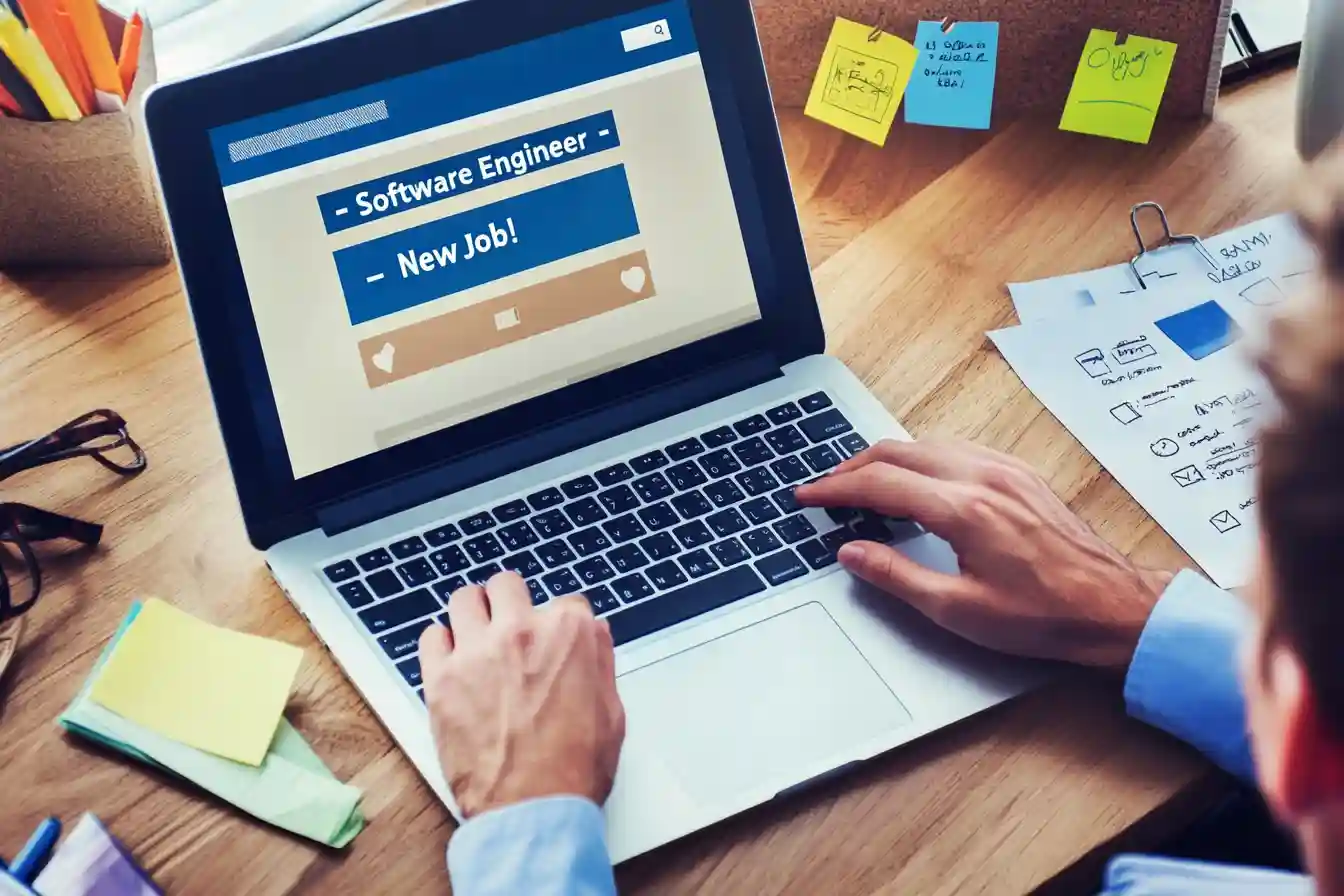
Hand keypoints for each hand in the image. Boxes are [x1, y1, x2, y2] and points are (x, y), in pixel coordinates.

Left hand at [418, 572, 625, 816]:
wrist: (532, 810)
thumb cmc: (574, 769)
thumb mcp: (612, 711)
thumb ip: (601, 661)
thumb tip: (595, 633)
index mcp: (568, 633)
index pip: (565, 601)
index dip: (560, 623)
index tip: (553, 640)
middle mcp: (520, 631)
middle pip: (507, 585)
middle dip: (511, 603)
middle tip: (510, 626)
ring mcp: (476, 652)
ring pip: (464, 598)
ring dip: (474, 613)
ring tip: (477, 635)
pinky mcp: (441, 679)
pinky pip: (430, 636)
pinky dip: (441, 643)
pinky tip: (452, 659)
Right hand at [795, 440, 1171, 670]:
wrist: (1114, 608)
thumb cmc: (1044, 616)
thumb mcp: (957, 610)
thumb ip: (897, 576)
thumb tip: (853, 552)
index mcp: (963, 510)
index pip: (880, 483)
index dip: (834, 488)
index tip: (807, 495)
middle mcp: (983, 478)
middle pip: (898, 452)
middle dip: (852, 467)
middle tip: (825, 489)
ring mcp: (1004, 471)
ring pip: (927, 444)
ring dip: (887, 459)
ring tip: (861, 484)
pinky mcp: (1020, 474)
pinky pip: (957, 448)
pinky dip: (921, 458)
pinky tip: (915, 479)